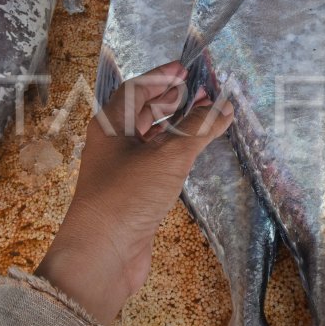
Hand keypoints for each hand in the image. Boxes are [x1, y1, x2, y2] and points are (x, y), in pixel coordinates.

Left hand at [36, 61, 232, 323]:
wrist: (102, 255)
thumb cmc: (126, 197)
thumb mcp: (167, 157)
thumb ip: (197, 129)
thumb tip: (222, 106)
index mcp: (109, 126)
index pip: (135, 90)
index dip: (160, 77)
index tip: (184, 70)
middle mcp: (112, 144)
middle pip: (141, 113)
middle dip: (170, 100)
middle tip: (199, 92)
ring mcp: (121, 171)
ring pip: (151, 139)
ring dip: (176, 127)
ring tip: (204, 118)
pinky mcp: (133, 195)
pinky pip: (157, 163)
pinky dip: (176, 152)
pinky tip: (194, 152)